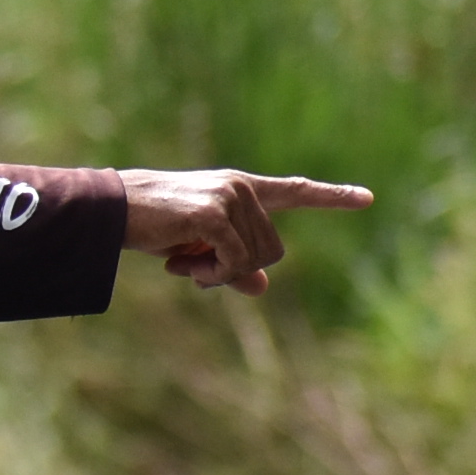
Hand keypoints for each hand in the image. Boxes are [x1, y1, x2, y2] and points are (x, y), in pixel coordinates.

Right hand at [117, 168, 372, 294]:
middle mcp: (240, 188)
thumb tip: (261, 286)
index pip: (293, 191)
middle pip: (272, 250)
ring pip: (255, 259)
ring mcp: (229, 197)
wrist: (109, 211)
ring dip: (219, 274)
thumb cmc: (150, 226)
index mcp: (239, 189)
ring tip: (182, 265)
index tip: (366, 198)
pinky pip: (233, 262)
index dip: (330, 196)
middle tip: (194, 271)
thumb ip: (231, 263)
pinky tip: (180, 268)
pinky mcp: (213, 214)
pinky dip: (211, 275)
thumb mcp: (196, 249)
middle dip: (236, 269)